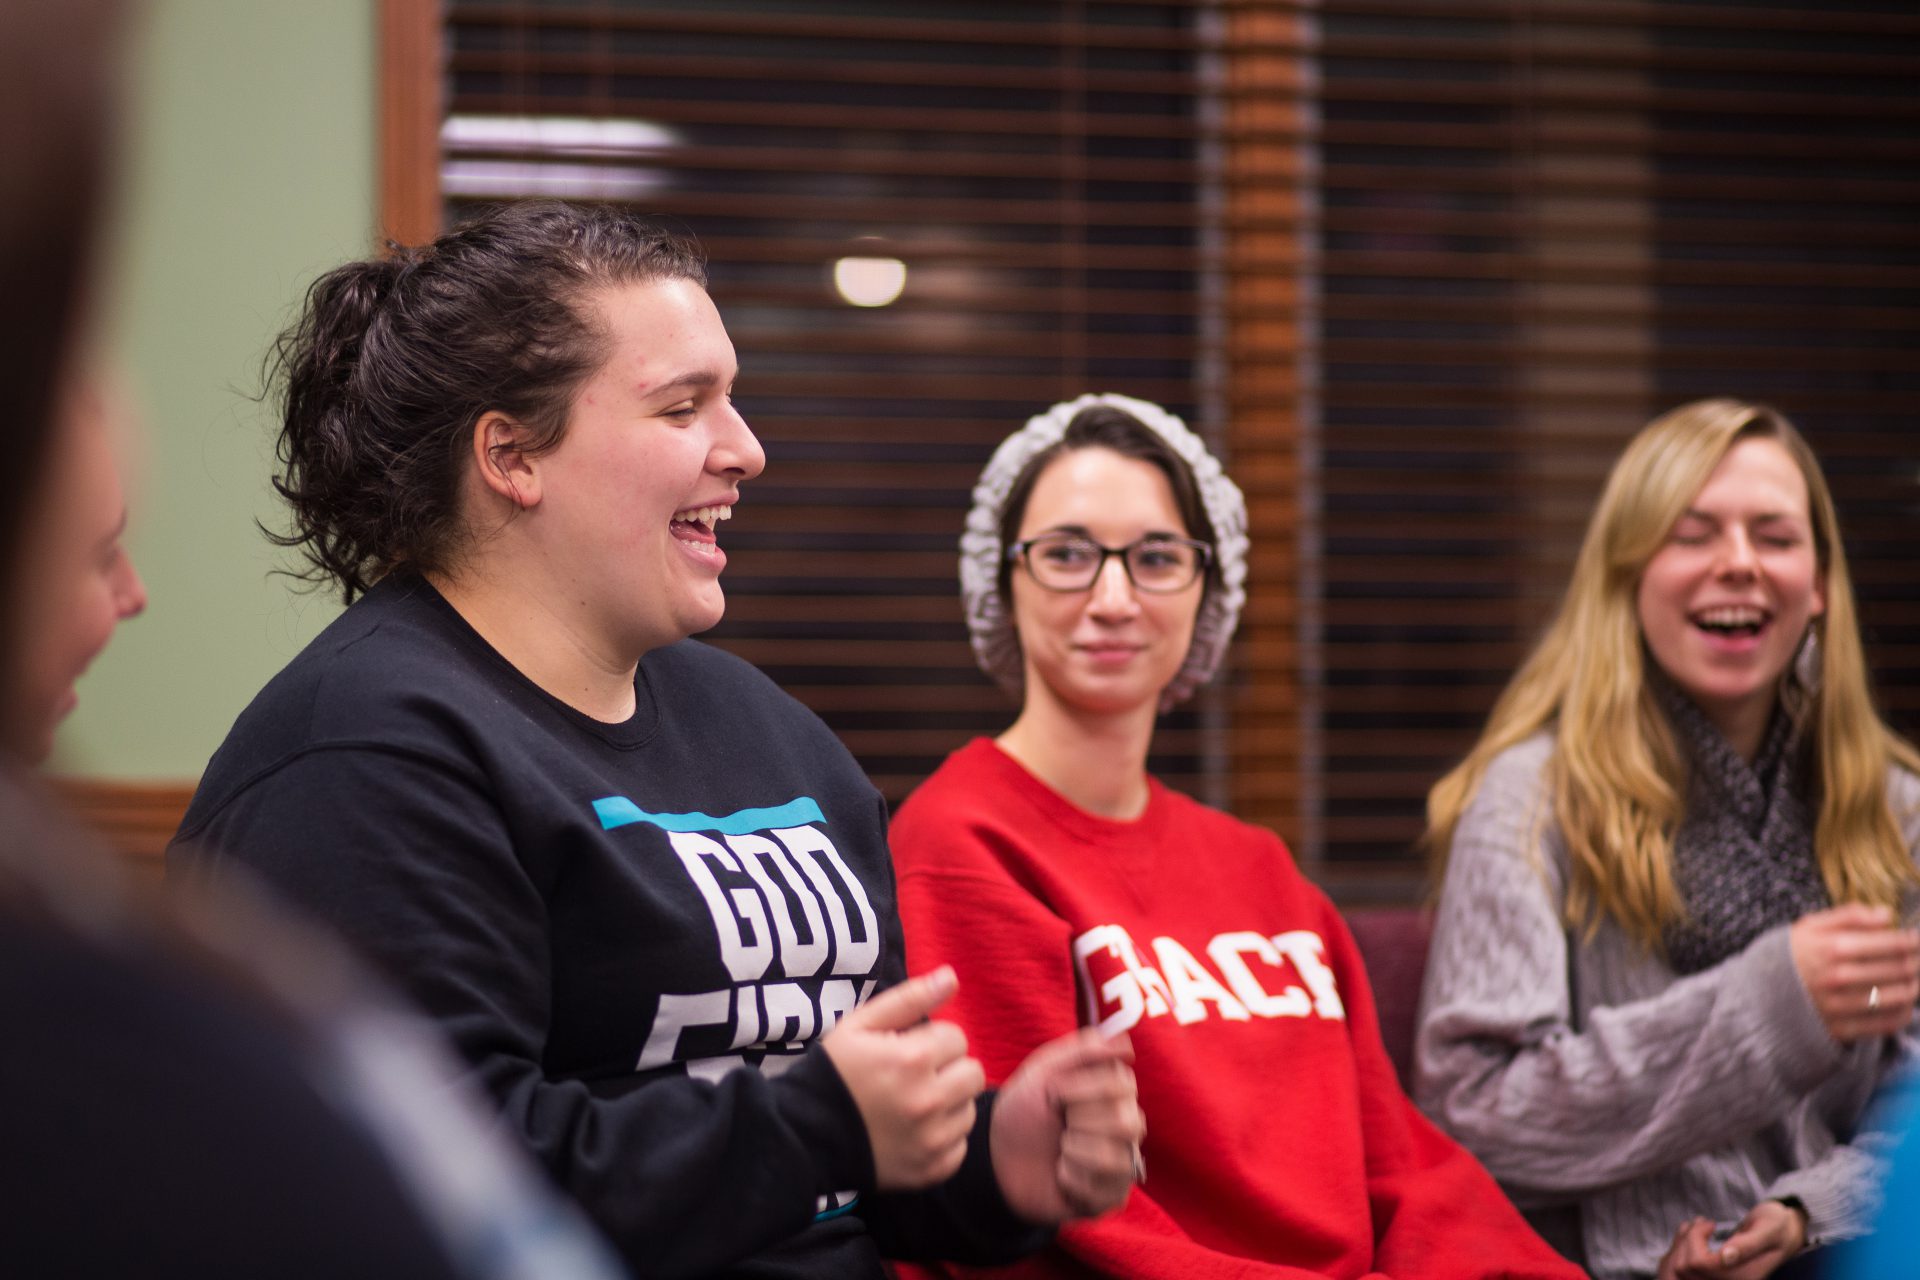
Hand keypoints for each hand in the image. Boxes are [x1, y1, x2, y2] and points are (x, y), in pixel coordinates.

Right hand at [821, 966, 984, 1190]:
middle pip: (972, 1072)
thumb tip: (952, 976)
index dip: (930, 1040)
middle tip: (913, 1076)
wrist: (805, 1135)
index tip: (904, 1051)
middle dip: (947, 1069)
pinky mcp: (933, 1169)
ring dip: (948, 1102)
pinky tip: (913, 1131)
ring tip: (912, 1103)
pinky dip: (943, 1137)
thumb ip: (910, 998)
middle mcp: (927, 1101)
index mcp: (912, 1059)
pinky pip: (960, 1145)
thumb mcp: (862, 1025)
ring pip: (969, 1108)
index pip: (956, 1037)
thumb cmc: (835, 1072)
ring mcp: (932, 1140)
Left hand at [989, 1028, 1144, 1224]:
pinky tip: (1060, 1173)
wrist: (999, 1158)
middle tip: (1059, 1122)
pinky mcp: (1112, 1193)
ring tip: (1060, 1148)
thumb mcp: (1043, 1071)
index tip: (1054, 1092)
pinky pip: (1104, 1189)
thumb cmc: (1024, 1110)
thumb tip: (1125, 1042)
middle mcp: (1127, 1122)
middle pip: (1125, 1122)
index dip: (1080, 1088)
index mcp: (1116, 1089)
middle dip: (1077, 1121)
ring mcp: (1122, 1160)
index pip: (1122, 1083)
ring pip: (1115, 1158)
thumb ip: (1083, 1050)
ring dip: (1073, 1151)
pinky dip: (1070, 1179)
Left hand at [1656, 1201, 1806, 1279]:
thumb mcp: (1768, 1230)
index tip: (1710, 1223)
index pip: (1699, 1263)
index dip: (1696, 1239)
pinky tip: (1690, 1234)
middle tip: (1704, 1223)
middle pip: (1683, 1267)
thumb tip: (1725, 1257)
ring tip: (1696, 1227)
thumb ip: (1748, 1244)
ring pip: (1676, 1269)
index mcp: (1744, 1277)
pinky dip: (1678, 1248)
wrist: (1783, 1233)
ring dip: (1680, 1243)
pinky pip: (1677, 1269)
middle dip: (1686, 1239)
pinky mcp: (1709, 1277)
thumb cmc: (1777, 1227)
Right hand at [1788, 904, 1919, 1041]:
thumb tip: (1886, 914)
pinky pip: (1888, 1022)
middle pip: (1901, 969)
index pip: (1892, 944)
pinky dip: (1904, 1012)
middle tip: (1918, 957)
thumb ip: (1848, 916)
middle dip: (1917, 961)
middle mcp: (1839, 978)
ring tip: (1913, 978)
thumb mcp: (1810, 926)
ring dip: (1915, 986)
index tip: (1917, 938)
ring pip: (1900, 996)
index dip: (1913, 940)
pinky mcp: (1843, 1030)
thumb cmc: (1791, 956)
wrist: (1759, 994)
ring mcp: (1841, 1006)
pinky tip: (1903, 1002)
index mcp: (1833, 948)